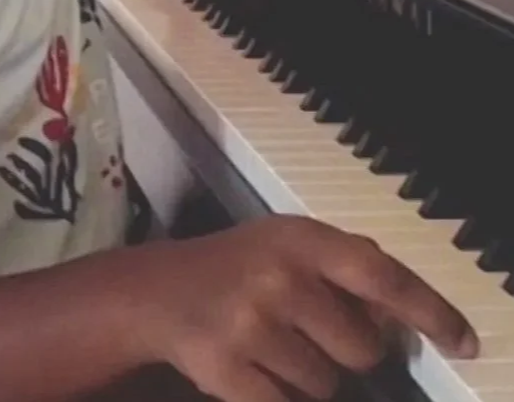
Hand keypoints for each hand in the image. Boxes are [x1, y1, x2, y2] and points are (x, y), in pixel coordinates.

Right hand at [134, 214, 478, 401]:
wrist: (160, 292)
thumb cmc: (237, 265)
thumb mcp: (288, 245)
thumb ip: (346, 265)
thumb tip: (402, 308)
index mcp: (300, 240)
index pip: (382, 276)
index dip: (430, 311)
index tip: (465, 342)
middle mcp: (280, 278)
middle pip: (362, 348)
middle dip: (345, 349)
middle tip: (305, 329)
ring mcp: (251, 326)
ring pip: (326, 385)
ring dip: (308, 377)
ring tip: (270, 346)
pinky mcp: (227, 372)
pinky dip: (279, 398)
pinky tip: (252, 369)